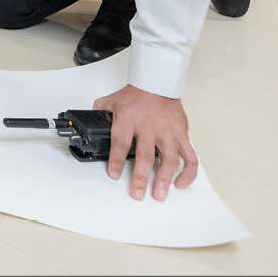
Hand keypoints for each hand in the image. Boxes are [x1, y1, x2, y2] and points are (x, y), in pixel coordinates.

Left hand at [94, 84, 198, 201]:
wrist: (157, 82)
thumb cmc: (135, 94)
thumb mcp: (111, 101)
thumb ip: (100, 113)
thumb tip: (88, 122)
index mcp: (128, 120)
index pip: (120, 143)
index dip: (116, 161)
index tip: (114, 175)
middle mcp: (149, 127)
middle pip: (145, 156)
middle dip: (140, 178)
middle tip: (137, 194)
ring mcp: (167, 132)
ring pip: (169, 159)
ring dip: (164, 179)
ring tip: (159, 194)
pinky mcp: (181, 134)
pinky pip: (189, 156)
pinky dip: (188, 172)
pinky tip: (180, 183)